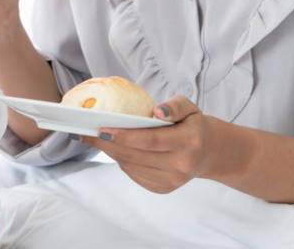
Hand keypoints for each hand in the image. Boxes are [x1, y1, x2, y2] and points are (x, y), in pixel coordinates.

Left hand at [76, 96, 220, 193]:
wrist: (207, 151)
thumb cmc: (192, 124)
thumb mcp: (189, 107)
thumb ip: (174, 105)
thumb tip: (157, 111)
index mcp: (189, 143)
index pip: (151, 140)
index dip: (125, 136)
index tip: (102, 130)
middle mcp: (181, 165)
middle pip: (136, 155)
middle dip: (108, 144)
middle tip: (86, 132)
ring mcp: (172, 181)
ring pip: (131, 166)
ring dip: (110, 152)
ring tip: (94, 139)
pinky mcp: (163, 188)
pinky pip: (133, 174)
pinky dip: (121, 160)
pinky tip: (114, 149)